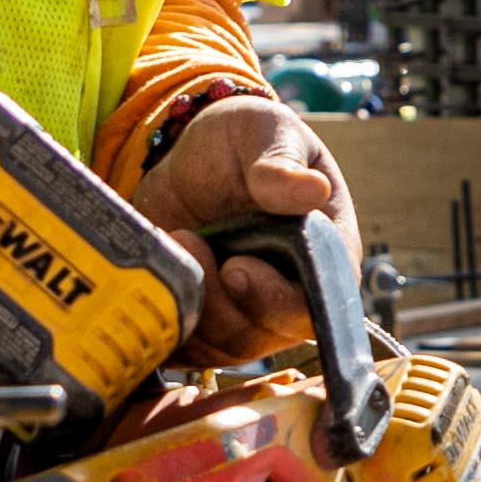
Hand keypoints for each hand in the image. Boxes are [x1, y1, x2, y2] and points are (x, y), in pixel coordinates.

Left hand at [135, 94, 361, 360]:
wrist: (186, 159)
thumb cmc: (240, 140)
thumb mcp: (262, 132)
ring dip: (189, 305)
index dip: (277, 300)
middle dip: (221, 303)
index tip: (235, 269)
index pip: (317, 300)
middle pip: (265, 334)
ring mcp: (246, 312)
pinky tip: (155, 270)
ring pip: (222, 346)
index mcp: (324, 248)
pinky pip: (187, 349)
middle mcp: (290, 290)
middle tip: (191, 244)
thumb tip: (312, 191)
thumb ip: (281, 162)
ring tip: (173, 240)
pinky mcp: (203, 323)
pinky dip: (164, 320)